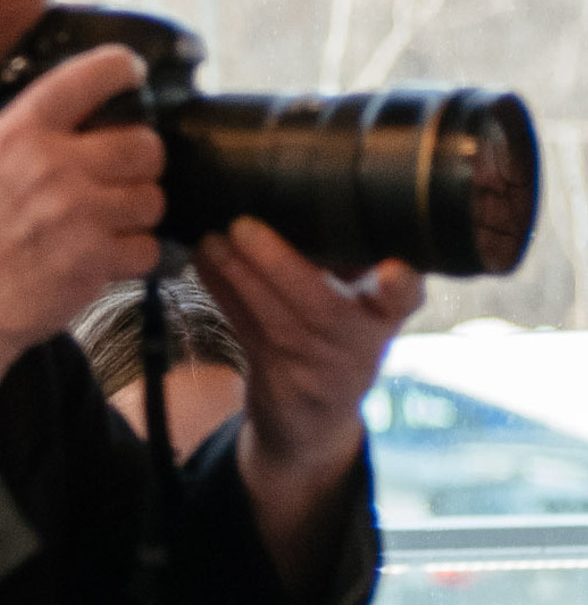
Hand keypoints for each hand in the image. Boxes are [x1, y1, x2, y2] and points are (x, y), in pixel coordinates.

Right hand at [0, 44, 165, 422]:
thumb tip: (28, 120)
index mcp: (18, 135)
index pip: (92, 76)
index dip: (121, 69)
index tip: (128, 74)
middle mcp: (56, 169)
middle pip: (144, 143)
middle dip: (136, 158)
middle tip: (118, 171)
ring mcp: (81, 217)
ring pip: (151, 198)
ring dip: (134, 209)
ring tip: (106, 220)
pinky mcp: (95, 263)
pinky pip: (146, 247)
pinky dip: (131, 254)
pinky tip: (103, 255)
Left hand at [196, 217, 421, 496]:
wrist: (313, 416)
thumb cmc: (341, 335)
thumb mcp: (364, 304)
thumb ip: (351, 262)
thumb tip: (315, 188)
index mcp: (386, 316)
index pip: (403, 302)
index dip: (399, 288)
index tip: (393, 272)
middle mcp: (358, 345)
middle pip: (323, 311)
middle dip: (280, 268)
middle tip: (242, 226)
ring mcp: (316, 368)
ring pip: (274, 324)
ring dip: (237, 277)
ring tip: (212, 241)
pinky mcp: (275, 379)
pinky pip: (244, 331)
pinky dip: (221, 293)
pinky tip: (202, 261)